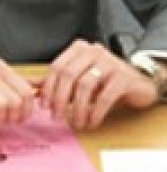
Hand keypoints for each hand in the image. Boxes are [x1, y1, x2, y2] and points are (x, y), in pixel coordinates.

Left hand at [39, 39, 157, 129]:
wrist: (139, 83)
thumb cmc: (105, 81)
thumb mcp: (80, 78)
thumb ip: (57, 81)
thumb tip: (31, 88)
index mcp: (78, 49)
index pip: (56, 67)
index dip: (48, 88)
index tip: (45, 106)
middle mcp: (93, 51)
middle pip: (68, 75)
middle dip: (60, 99)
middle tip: (57, 117)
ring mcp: (110, 62)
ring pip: (85, 86)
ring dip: (78, 108)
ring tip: (77, 122)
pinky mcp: (123, 78)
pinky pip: (104, 97)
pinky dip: (95, 112)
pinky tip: (92, 122)